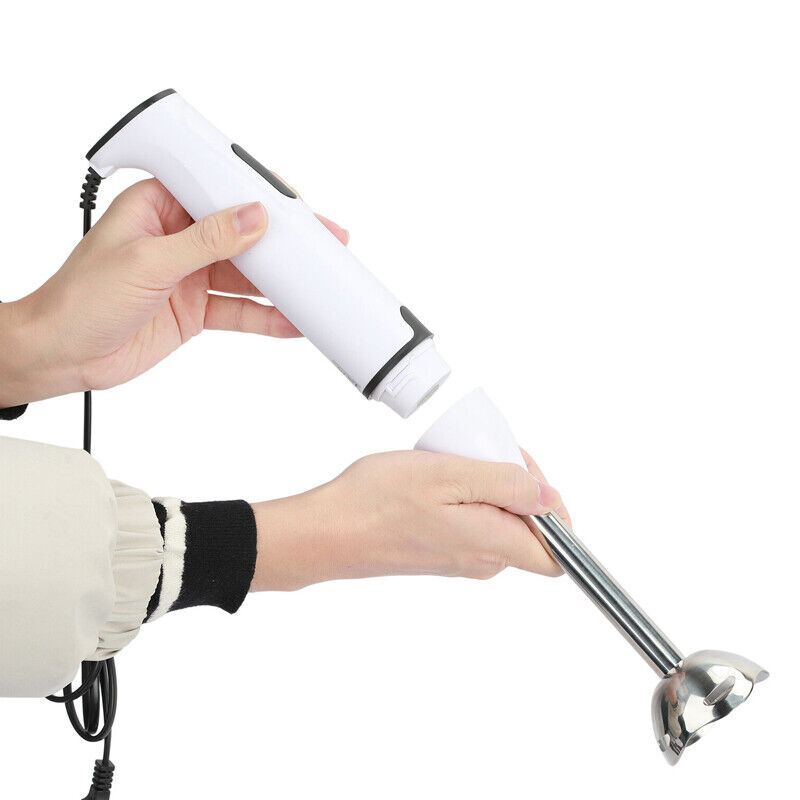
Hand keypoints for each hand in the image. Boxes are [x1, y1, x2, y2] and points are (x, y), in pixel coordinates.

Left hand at [0, 179, 347, 405]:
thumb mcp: (146, 262)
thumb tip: (252, 218)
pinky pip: (240, 310)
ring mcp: (192, 273)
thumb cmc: (80, 298)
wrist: (62, 354)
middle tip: (325, 248)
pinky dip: (266, 317)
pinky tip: (291, 321)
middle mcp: (180, 235)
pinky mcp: (197, 308)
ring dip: (281, 283)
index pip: (222, 190)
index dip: (264, 198)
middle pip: (244, 233)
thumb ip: (204, 241)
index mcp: (161, 204)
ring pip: (248, 274)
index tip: (300, 210)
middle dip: (284, 243)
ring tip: (317, 288)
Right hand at [251, 450, 570, 590]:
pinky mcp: (440, 552)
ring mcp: (460, 559)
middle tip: (478, 453)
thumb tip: (551, 499)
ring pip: (498, 519)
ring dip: (486, 485)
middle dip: (516, 484)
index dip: (555, 509)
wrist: (326, 532)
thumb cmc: (378, 502)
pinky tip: (434, 478)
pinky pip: (472, 522)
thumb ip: (508, 488)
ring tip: (450, 464)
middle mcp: (483, 561)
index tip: (525, 473)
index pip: (559, 552)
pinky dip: (463, 495)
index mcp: (493, 546)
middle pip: (529, 527)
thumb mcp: (450, 476)